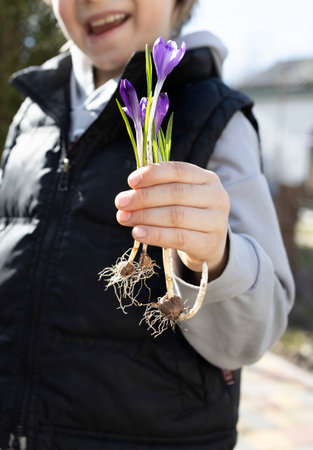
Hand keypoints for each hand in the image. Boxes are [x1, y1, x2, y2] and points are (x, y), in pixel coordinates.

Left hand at [115, 161, 229, 275]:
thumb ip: (159, 189)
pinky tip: (138, 233)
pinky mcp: (209, 243)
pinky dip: (155, 235)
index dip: (153, 174)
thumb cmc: (188, 215)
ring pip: (176, 216)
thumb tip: (129, 192)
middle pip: (176, 193)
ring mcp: (216, 221)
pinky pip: (178, 238)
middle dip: (144, 197)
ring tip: (124, 218)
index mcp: (207, 179)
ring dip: (145, 216)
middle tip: (121, 202)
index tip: (131, 181)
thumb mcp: (180, 197)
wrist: (209, 245)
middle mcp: (216, 197)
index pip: (179, 170)